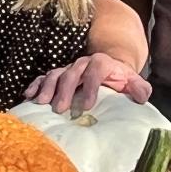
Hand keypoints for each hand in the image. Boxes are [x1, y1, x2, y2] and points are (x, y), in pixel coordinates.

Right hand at [24, 54, 152, 113]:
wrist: (110, 68)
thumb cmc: (120, 80)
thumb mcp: (133, 81)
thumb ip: (139, 88)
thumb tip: (142, 97)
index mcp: (102, 63)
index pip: (95, 71)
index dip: (90, 87)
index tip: (87, 106)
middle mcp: (83, 63)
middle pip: (71, 73)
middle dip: (65, 90)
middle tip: (59, 109)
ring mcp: (68, 68)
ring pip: (55, 74)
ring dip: (48, 88)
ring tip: (41, 103)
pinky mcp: (58, 74)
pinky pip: (44, 77)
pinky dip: (36, 85)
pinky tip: (29, 96)